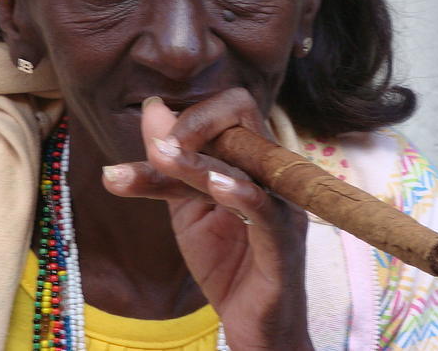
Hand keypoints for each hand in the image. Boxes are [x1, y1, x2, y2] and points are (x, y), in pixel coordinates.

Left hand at [102, 88, 312, 349]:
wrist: (253, 329)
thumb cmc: (227, 264)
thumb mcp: (187, 208)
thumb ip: (169, 166)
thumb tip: (153, 109)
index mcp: (253, 161)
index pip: (231, 108)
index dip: (193, 114)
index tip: (155, 134)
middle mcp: (272, 174)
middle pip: (243, 117)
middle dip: (195, 123)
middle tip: (157, 145)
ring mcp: (282, 206)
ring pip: (243, 163)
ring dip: (197, 160)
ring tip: (159, 156)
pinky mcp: (284, 245)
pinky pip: (266, 210)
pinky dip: (240, 193)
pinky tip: (214, 187)